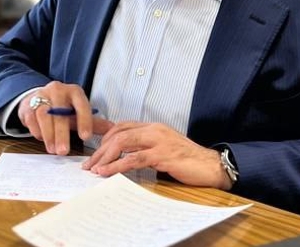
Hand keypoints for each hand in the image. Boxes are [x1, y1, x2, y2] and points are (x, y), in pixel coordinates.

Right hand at [18, 81, 112, 154]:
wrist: (38, 97)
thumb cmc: (62, 107)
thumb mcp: (77, 111)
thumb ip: (93, 122)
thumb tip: (112, 129)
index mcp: (74, 91)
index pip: (81, 104)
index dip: (84, 121)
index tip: (86, 137)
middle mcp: (57, 90)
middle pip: (60, 112)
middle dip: (61, 134)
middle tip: (64, 151)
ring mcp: (41, 96)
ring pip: (44, 116)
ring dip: (48, 135)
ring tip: (53, 150)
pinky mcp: (28, 105)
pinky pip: (32, 119)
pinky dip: (37, 131)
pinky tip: (43, 140)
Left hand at [81, 122, 231, 189]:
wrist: (211, 165)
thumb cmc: (187, 160)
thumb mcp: (164, 149)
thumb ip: (146, 148)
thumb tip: (125, 156)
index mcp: (153, 126)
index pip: (122, 126)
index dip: (105, 137)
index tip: (94, 151)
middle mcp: (153, 130)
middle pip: (118, 134)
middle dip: (100, 149)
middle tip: (88, 164)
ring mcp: (158, 141)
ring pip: (122, 144)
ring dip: (104, 157)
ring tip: (93, 169)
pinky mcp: (162, 155)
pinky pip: (133, 159)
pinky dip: (116, 166)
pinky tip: (106, 172)